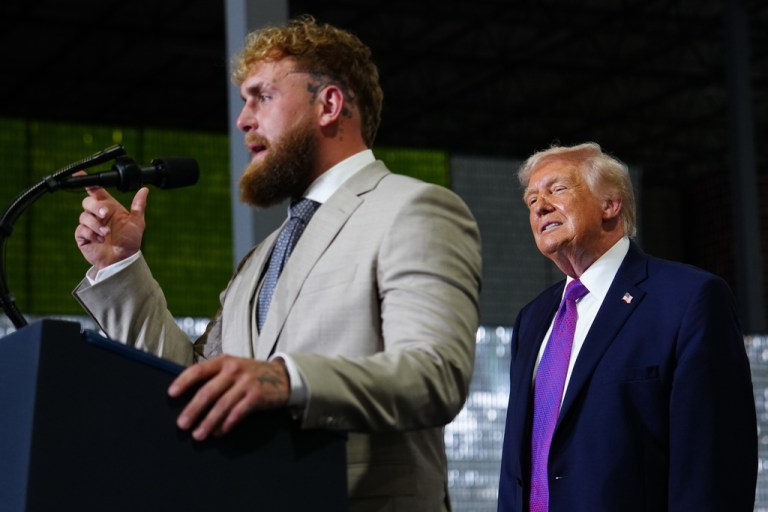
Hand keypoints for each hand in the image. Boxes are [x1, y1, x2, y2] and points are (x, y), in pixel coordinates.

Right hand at [74, 175, 148, 269]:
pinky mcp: (83, 236)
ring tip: (106, 233)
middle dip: (96, 206)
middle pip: (87, 202)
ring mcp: (89, 225)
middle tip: (105, 214)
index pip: (96, 191)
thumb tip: (145, 190)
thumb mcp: (137, 222)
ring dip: (96, 224)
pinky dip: (91, 233)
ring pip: (84, 216)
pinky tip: (100, 239)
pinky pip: (81, 229)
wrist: (122, 259)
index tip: (79, 174)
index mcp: (109, 207)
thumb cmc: (130, 241)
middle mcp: (98, 214)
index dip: (88, 182)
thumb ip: (138, 206)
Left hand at [168, 355, 290, 440]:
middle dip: (193, 410)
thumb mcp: (233, 367)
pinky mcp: (257, 395)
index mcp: (224, 361)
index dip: (184, 382)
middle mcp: (234, 369)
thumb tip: (189, 397)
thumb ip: (215, 376)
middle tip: (182, 425)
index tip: (171, 394)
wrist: (283, 376)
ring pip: (222, 405)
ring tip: (198, 435)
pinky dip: (226, 425)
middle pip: (208, 391)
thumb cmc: (251, 374)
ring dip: (208, 422)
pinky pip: (237, 413)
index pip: (199, 370)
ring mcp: (246, 382)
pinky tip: (218, 433)